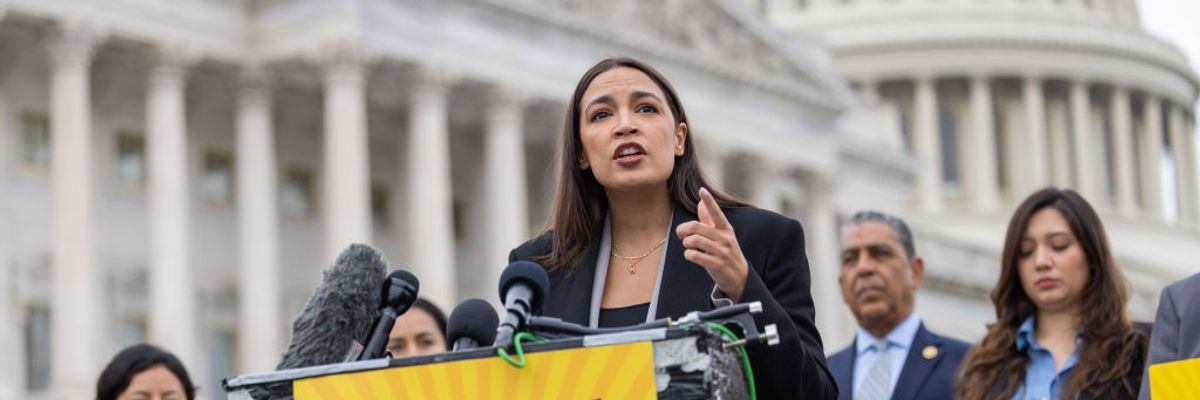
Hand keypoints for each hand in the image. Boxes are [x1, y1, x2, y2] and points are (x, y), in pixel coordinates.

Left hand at [675, 187, 749, 301]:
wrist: (740, 277)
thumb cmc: (726, 253)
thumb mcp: (722, 235)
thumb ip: (710, 220)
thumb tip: (700, 203)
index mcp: (726, 229)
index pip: (716, 212)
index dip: (709, 201)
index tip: (702, 190)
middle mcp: (725, 238)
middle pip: (697, 227)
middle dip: (684, 230)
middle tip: (680, 234)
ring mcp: (722, 252)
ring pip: (695, 241)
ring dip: (686, 243)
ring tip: (688, 246)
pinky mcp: (717, 264)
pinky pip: (695, 255)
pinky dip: (688, 254)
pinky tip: (690, 255)